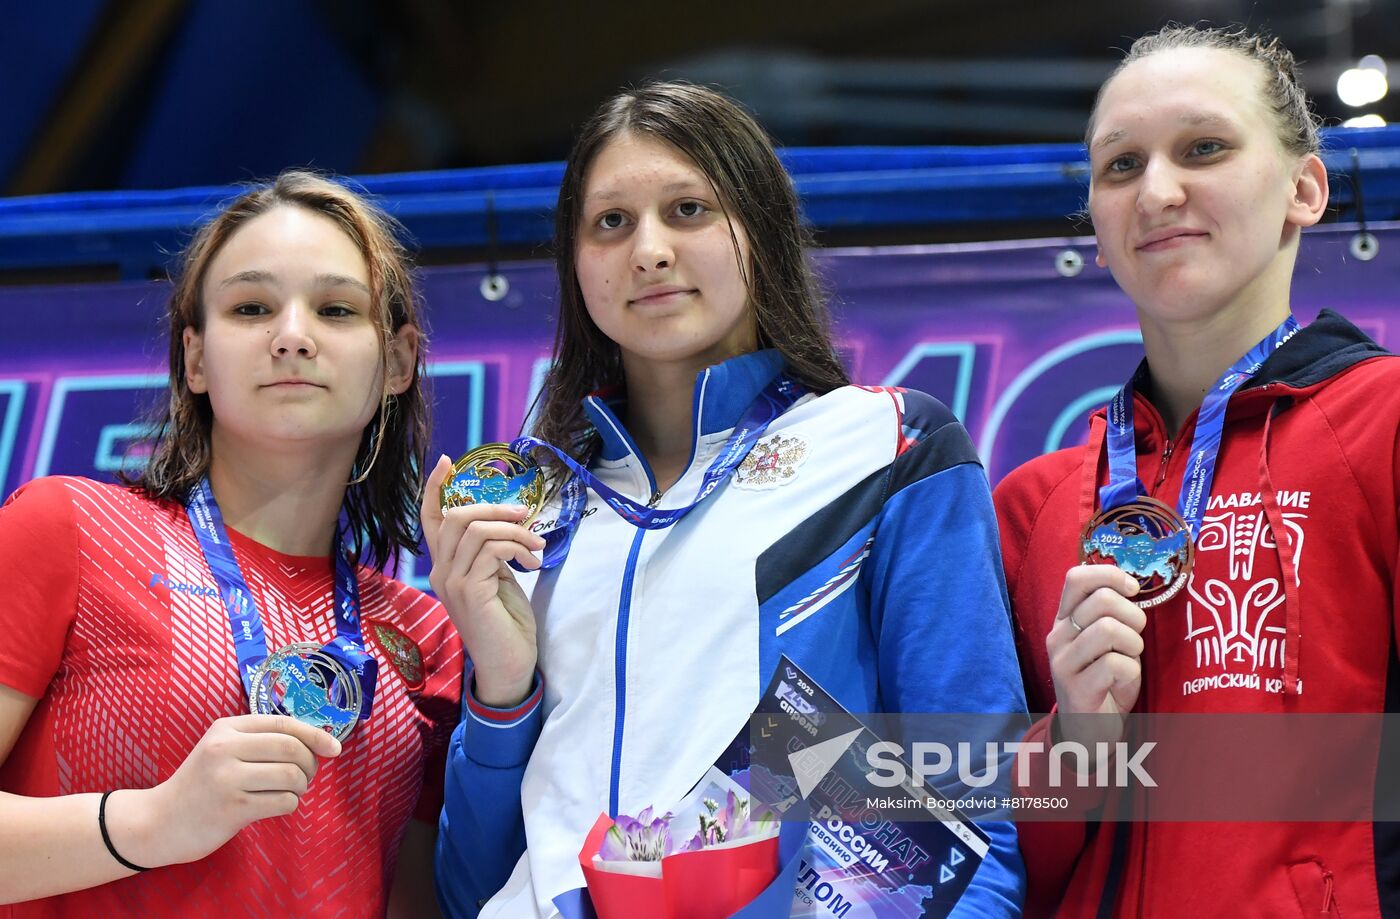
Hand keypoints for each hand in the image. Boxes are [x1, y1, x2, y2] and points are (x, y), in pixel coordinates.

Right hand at [112, 714, 340, 866]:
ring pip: (292, 776)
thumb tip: (316, 741)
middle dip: (310, 765)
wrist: (157, 822)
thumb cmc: (200, 785)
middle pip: (293, 749)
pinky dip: (289, 805)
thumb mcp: (221, 749)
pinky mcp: (232, 809)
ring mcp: (227, 779)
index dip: (316, 734)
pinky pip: (283, 802)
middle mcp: (225, 748)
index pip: (283, 724)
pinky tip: (274, 807)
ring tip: (288, 793)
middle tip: (303, 778)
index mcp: (226, 728)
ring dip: (300, 788)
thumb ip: (259, 740)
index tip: (335, 748)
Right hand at [422, 455, 541, 706]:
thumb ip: (493, 552)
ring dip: (514, 530)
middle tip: (527, 516)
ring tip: (537, 546)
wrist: (509, 666)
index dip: (434, 488)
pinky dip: (517, 546)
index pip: (430, 520)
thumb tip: (510, 522)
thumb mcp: (499, 578)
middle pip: (455, 516)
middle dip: (495, 508)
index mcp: (446, 567)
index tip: (447, 462)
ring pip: (476, 529)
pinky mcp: (469, 591)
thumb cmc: (507, 624)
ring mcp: (451, 582)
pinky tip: (532, 563)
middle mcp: (441, 573)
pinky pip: (491, 549)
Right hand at [1048, 565, 1144, 749]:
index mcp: (1063, 620)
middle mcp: (1057, 637)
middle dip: (1134, 616)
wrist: (1089, 730)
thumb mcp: (1105, 642)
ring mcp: (1063, 663)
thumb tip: (1131, 584)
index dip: (1110, 575)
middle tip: (1135, 636)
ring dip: (1133, 644)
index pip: (1076, 577)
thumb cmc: (1105, 680)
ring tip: (1130, 659)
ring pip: (1109, 629)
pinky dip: (1131, 672)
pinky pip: (1116, 665)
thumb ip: (1110, 614)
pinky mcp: (1076, 688)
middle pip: (1102, 601)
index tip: (1132, 590)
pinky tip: (1123, 682)